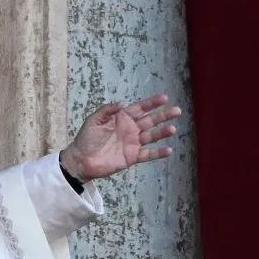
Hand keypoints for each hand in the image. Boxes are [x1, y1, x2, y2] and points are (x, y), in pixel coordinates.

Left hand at [61, 93, 181, 181]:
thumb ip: (107, 110)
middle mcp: (130, 129)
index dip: (152, 103)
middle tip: (177, 111)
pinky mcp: (132, 157)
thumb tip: (122, 102)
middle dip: (163, 115)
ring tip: (172, 129)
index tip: (165, 98)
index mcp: (121, 118)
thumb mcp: (94, 121)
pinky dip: (158, 153)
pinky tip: (168, 150)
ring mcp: (133, 143)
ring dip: (162, 132)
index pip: (140, 108)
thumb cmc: (86, 139)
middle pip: (150, 120)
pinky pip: (148, 154)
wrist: (81, 160)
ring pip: (152, 136)